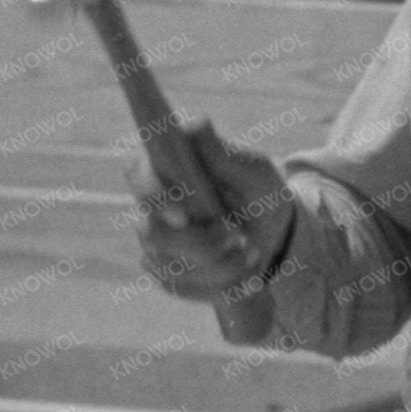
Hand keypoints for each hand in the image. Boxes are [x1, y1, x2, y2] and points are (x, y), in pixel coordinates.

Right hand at [131, 120, 292, 301]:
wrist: (273, 234)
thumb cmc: (257, 191)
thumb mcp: (252, 170)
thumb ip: (223, 153)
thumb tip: (197, 124)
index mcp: (163, 167)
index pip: (137, 174)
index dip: (155, 196)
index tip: (185, 215)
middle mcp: (151, 206)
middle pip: (152, 231)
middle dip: (199, 243)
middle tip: (237, 237)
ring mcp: (155, 243)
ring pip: (169, 265)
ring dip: (218, 266)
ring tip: (252, 253)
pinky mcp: (167, 273)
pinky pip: (182, 287)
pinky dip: (219, 285)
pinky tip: (246, 275)